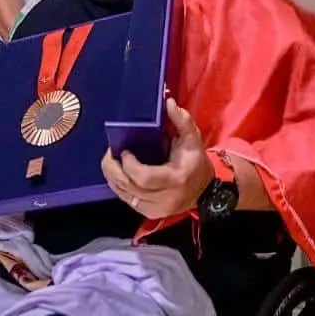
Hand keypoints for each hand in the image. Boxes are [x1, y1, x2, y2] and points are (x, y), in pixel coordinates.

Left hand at [100, 98, 213, 219]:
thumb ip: (181, 120)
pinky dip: (118, 186)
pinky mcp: (150, 213)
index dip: (128, 164)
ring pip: (124, 194)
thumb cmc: (196, 162)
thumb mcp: (193, 139)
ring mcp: (156, 209)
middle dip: (113, 169)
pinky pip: (126, 200)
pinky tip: (117, 174)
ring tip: (111, 161)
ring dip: (113, 177)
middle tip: (109, 154)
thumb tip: (168, 102)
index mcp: (175, 179)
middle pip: (128, 186)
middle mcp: (165, 198)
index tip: (124, 150)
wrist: (205, 190)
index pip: (143, 177)